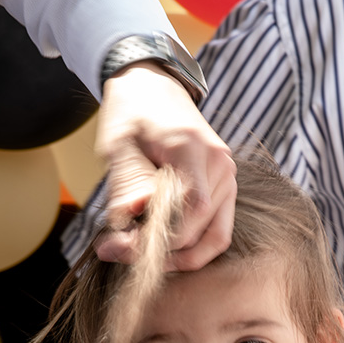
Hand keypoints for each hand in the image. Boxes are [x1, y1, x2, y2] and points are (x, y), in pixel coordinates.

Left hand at [95, 64, 235, 267]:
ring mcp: (228, 177)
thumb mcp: (118, 146)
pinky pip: (217, 231)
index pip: (189, 210)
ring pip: (213, 238)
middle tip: (116, 250)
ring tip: (141, 254)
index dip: (157, 238)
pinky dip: (193, 247)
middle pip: (199, 230)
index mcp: (192, 147)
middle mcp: (219, 165)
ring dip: (179, 256)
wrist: (153, 86)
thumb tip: (129, 227)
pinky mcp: (226, 188)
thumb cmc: (132, 112)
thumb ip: (126, 187)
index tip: (120, 245)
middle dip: (159, 250)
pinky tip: (163, 248)